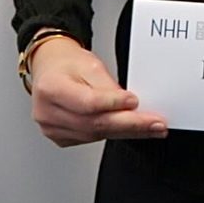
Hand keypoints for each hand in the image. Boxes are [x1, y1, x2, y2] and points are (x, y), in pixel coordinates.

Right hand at [29, 36, 167, 147]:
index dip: (113, 104)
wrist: (50, 68)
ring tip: (150, 128)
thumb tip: (129, 105)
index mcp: (52, 88)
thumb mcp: (90, 64)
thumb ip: (108, 86)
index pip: (88, 102)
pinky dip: (113, 134)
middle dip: (130, 125)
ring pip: (95, 134)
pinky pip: (91, 139)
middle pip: (94, 123)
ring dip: (126, 132)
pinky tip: (129, 130)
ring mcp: (52, 128)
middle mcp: (48, 112)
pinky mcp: (60, 137)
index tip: (135, 101)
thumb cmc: (68, 63)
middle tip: (155, 124)